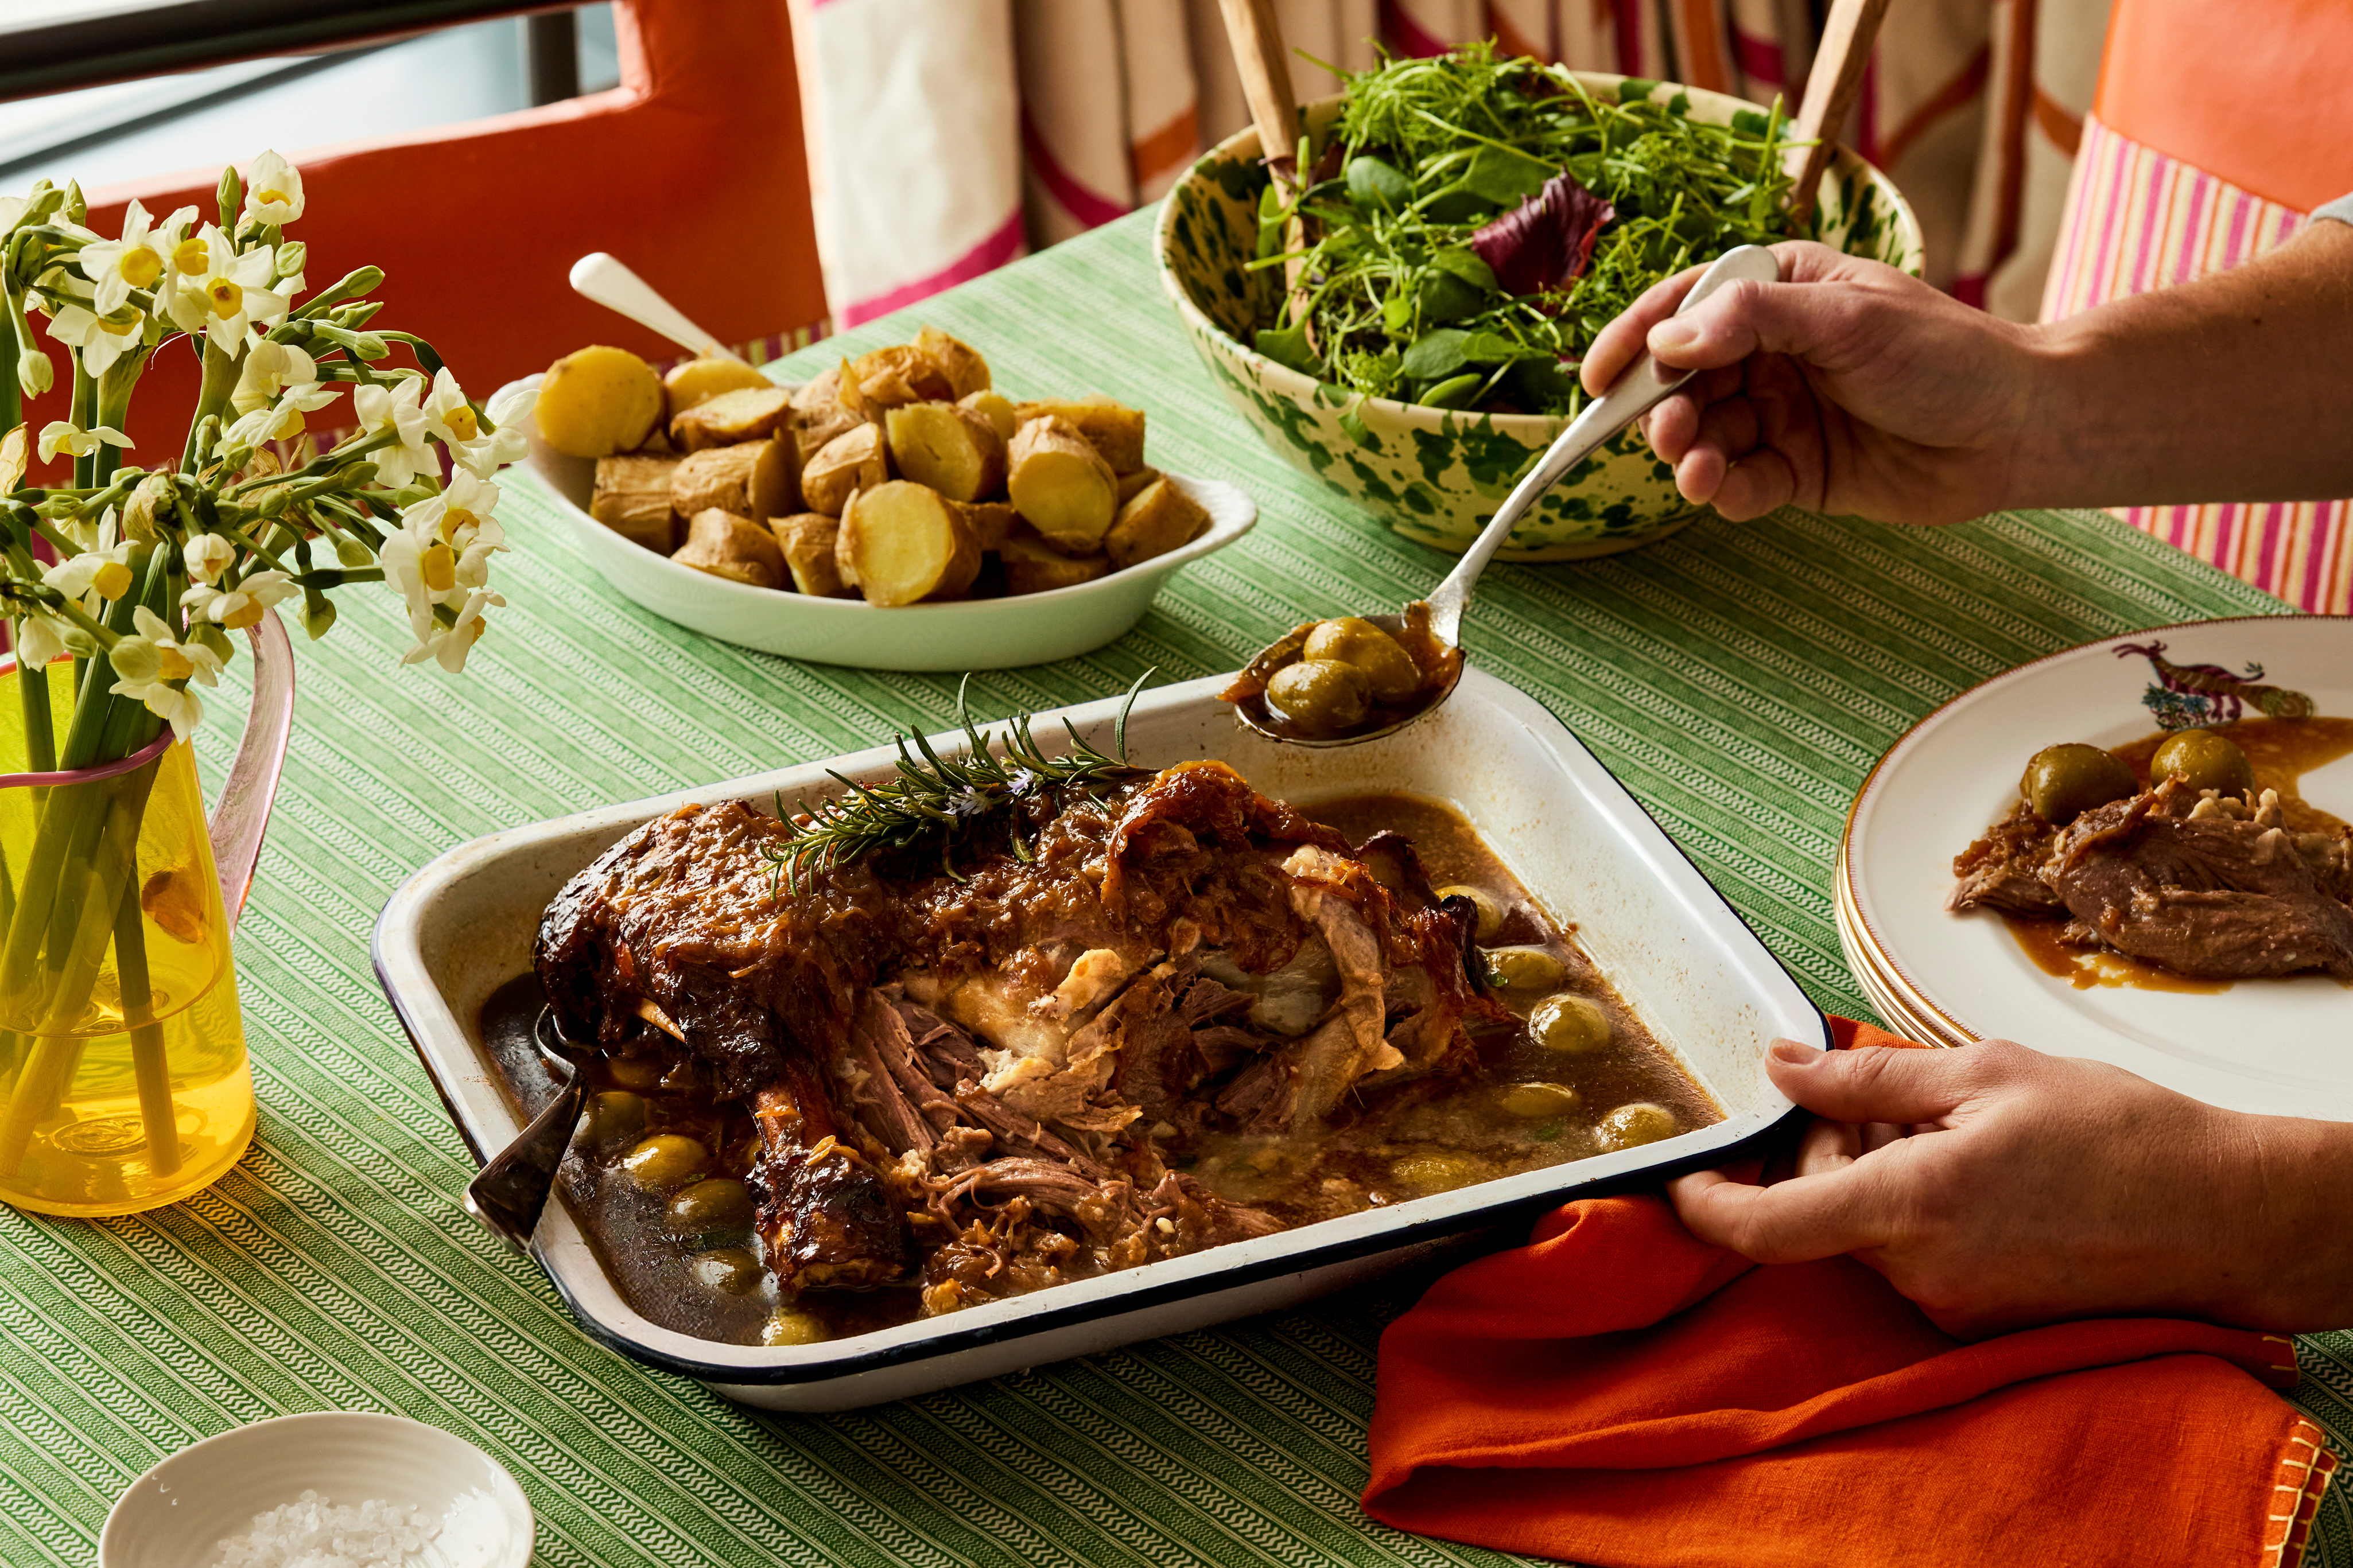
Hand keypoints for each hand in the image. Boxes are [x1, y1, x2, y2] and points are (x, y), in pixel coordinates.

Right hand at [1580, 242, 2041, 525]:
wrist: (2019, 429)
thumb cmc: (1947, 354)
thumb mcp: (1845, 316)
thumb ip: (1752, 319)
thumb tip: (1669, 339)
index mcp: (1779, 291)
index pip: (1685, 309)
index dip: (1636, 341)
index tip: (1596, 379)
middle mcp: (1771, 351)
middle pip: (1682, 380)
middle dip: (1663, 409)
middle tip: (1669, 432)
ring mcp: (1782, 413)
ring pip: (1704, 436)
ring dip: (1690, 455)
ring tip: (1700, 469)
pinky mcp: (1798, 471)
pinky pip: (1740, 483)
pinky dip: (1726, 490)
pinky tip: (1730, 489)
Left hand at [1667, 1038, 2352, 1336]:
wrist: (2227, 1214)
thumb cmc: (2119, 1133)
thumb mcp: (1984, 1071)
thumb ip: (1866, 1077)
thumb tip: (1780, 1064)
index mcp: (1909, 1207)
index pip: (1764, 1228)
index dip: (1705, 1204)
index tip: (1678, 1175)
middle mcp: (1921, 1272)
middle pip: (1820, 1209)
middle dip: (1833, 1147)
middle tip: (1897, 1094)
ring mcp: (1952, 1305)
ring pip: (1868, 1228)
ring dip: (1884, 1173)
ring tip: (1965, 1127)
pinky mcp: (1982, 1317)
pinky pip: (1915, 1255)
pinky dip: (1921, 1207)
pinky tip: (1987, 1170)